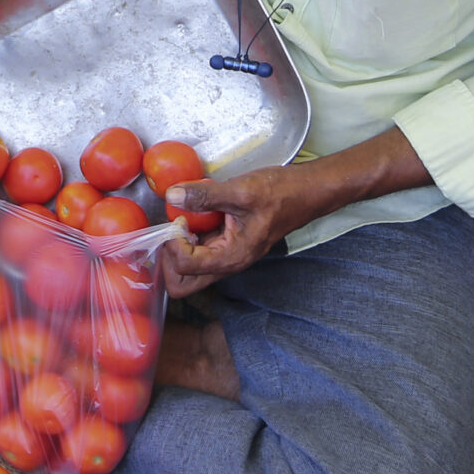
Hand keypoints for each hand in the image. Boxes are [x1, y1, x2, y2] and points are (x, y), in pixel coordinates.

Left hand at [158, 164, 322, 297]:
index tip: (180, 218)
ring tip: (183, 220)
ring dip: (177, 248)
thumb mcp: (241, 191)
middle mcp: (227, 263)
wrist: (304, 193)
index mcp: (232, 257)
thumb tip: (173, 196)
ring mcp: (225, 255)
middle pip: (183, 283)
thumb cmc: (281, 194)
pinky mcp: (225, 244)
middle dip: (169, 258)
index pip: (186, 266)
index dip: (174, 243)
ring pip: (188, 269)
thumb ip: (205, 196)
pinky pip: (198, 251)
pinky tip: (193, 215)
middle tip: (174, 228)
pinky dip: (188, 237)